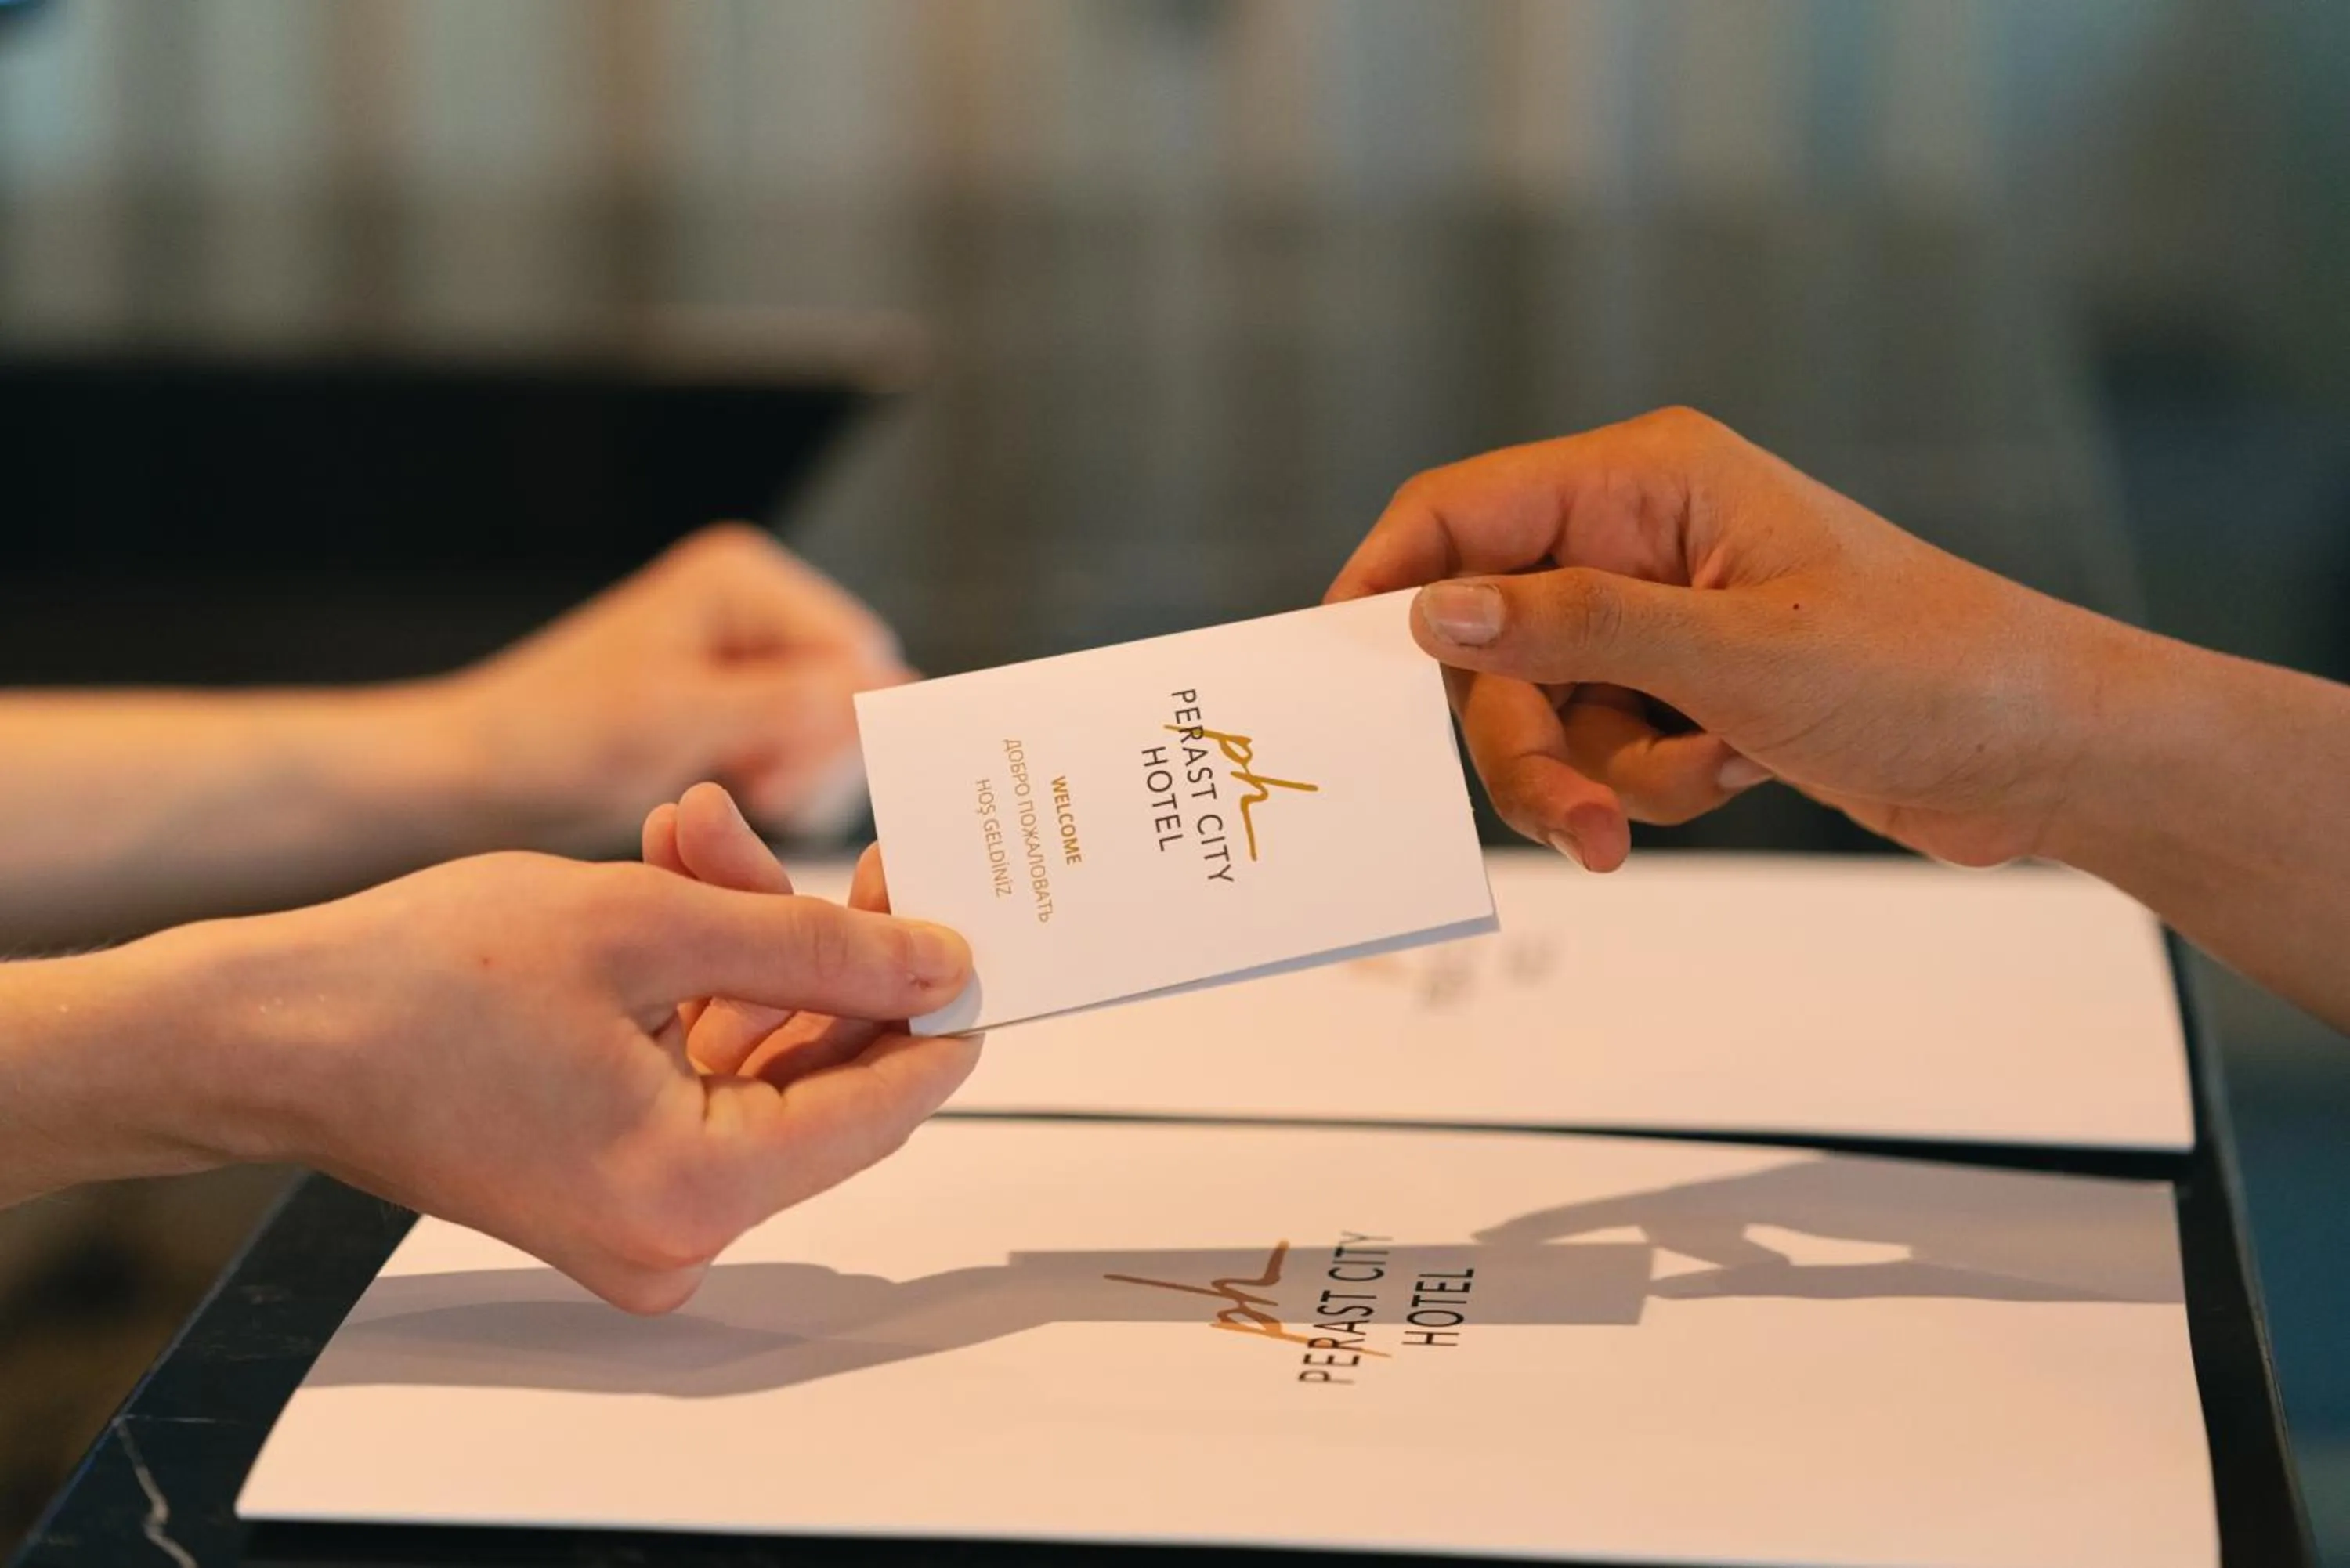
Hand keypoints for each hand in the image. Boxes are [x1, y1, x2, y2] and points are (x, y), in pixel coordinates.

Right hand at [127, 802, 975, 1311]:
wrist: (268, 1029)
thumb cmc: (417, 981)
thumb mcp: (648, 925)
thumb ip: (816, 945)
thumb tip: (941, 965)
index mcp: (693, 1194)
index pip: (886, 1101)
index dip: (937, 1000)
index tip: (971, 917)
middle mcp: (678, 1232)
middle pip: (829, 1081)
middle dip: (831, 950)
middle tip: (852, 851)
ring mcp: (644, 1213)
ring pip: (768, 1061)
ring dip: (756, 946)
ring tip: (700, 836)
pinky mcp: (614, 1177)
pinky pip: (708, 1074)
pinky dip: (708, 983)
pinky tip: (682, 880)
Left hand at [443, 525, 910, 848]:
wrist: (472, 775)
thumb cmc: (553, 738)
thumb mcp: (681, 720)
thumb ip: (792, 704)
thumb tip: (893, 689)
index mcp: (744, 579)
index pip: (857, 651)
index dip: (841, 724)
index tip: (781, 782)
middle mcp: (755, 606)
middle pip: (853, 689)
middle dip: (818, 754)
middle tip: (758, 794)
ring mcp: (748, 658)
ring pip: (834, 729)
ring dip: (799, 776)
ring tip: (740, 796)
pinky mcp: (735, 707)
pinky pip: (800, 750)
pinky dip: (779, 785)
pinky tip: (734, 797)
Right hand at [1328, 407, 2131, 870]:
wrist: (2045, 754)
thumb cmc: (1928, 672)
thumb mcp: (1739, 655)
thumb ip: (1575, 629)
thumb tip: (1428, 613)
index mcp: (1647, 479)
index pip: (1460, 513)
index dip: (1386, 584)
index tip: (1335, 677)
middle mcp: (1640, 535)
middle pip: (1490, 637)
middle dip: (1525, 737)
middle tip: (1578, 816)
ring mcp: (1663, 615)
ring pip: (1542, 706)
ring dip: (1593, 773)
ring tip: (1679, 799)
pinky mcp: (1687, 687)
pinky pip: (1602, 745)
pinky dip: (1646, 781)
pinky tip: (1733, 773)